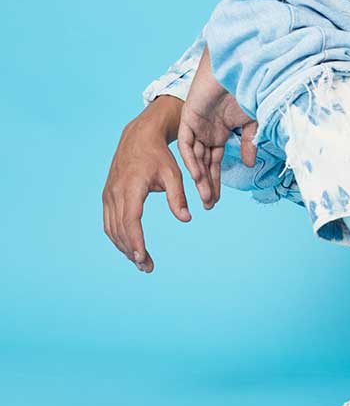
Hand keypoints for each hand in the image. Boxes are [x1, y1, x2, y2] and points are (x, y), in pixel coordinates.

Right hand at [102, 98, 191, 273]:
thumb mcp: (173, 173)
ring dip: (124, 248)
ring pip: (112, 228)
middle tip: (148, 268)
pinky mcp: (107, 195)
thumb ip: (177, 196)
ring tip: (141, 262)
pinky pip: (108, 222)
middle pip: (120, 230)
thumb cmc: (159, 156)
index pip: (131, 220)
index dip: (136, 242)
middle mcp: (115, 192)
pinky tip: (130, 247)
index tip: (143, 258)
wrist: (138, 137)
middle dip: (132, 251)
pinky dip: (117, 237)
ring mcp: (108, 194)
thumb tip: (186, 218)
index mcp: (131, 186)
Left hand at [177, 44, 257, 208]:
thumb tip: (250, 162)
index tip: (216, 200)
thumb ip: (249, 142)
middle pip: (203, 164)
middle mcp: (206, 131)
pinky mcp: (189, 117)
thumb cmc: (247, 89)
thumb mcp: (252, 121)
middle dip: (206, 185)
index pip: (215, 162)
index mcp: (220, 132)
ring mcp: (197, 124)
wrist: (238, 67)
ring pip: (194, 157)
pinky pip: (187, 143)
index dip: (216, 181)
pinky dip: (192, 159)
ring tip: (205, 196)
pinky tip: (197, 175)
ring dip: (200, 177)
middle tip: (209, 205)